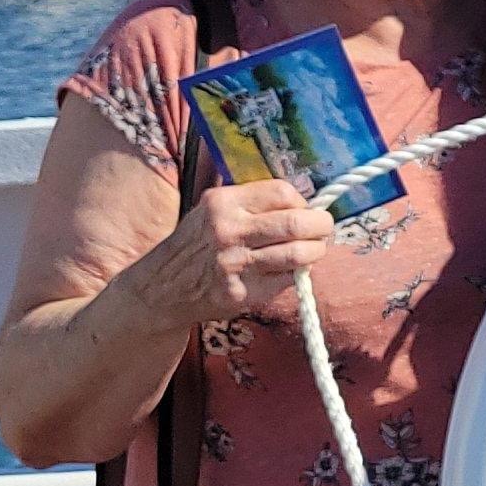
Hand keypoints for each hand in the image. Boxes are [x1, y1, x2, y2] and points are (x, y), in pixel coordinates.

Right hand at [122, 178, 334, 328]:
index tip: (306, 208)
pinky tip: (290, 270)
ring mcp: (235, 264)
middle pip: (296, 222)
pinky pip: (285, 280)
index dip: (302, 201)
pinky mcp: (241, 293)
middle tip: (325, 229)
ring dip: (316, 252)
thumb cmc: (196, 244)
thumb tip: (303, 200)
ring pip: (298, 254)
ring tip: (315, 250)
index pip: (282, 192)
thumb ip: (251, 202)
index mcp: (223, 202)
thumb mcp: (211, 209)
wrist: (161, 288)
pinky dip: (296, 275)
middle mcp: (228, 230)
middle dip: (322, 225)